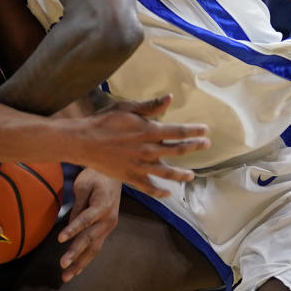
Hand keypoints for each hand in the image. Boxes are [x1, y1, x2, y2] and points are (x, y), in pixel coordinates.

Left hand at [56, 168, 119, 282]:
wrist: (115, 173)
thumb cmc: (97, 175)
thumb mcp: (84, 184)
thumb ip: (78, 205)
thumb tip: (70, 224)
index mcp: (103, 205)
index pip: (85, 220)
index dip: (72, 230)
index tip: (60, 239)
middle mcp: (108, 219)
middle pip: (90, 238)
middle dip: (76, 253)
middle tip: (63, 265)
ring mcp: (109, 225)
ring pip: (94, 248)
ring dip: (80, 263)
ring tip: (67, 275)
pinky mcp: (106, 229)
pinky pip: (96, 246)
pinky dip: (86, 258)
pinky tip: (77, 269)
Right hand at [81, 94, 209, 197]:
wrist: (84, 142)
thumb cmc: (104, 121)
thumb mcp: (127, 107)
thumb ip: (150, 106)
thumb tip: (170, 98)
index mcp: (149, 131)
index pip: (178, 131)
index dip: (194, 131)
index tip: (206, 130)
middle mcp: (148, 150)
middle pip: (178, 151)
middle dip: (194, 147)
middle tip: (206, 145)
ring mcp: (140, 166)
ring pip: (167, 173)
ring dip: (182, 174)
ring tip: (191, 176)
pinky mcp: (131, 178)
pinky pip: (149, 188)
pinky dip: (160, 192)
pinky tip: (168, 193)